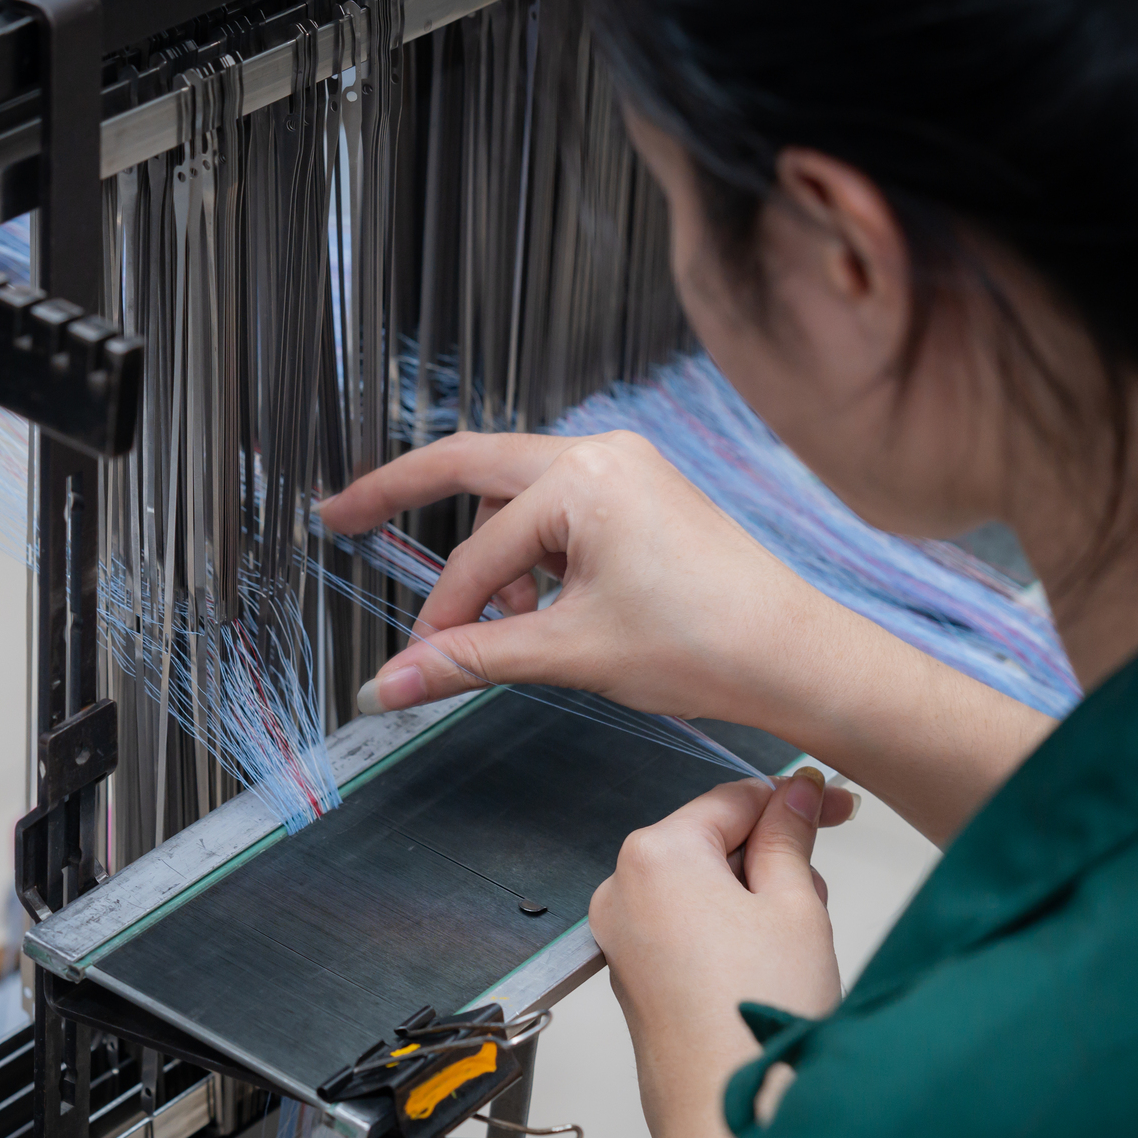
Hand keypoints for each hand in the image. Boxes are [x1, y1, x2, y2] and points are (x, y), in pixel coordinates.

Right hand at [319, 430, 830, 722]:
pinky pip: (561, 511)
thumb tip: (389, 684)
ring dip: (494, 555)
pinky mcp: (643, 494)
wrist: (797, 657)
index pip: (479, 548)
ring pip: (519, 498)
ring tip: (513, 624)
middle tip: (340, 514)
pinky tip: (546, 610)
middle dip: (407, 495)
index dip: (443, 612)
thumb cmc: (705, 643)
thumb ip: (470, 659)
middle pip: (475, 467)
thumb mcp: (570, 652)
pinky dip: (536, 554)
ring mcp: (627, 468)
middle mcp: (603, 453)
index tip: (415, 660)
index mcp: (584, 477)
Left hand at [589, 770, 842, 1137]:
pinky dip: (727, 928)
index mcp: (656, 854)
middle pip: (710, 841)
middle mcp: (622, 888)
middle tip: (821, 885)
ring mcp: (621, 935)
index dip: (792, 799)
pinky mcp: (632, 974)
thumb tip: (794, 796)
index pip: (732, 799)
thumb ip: (790, 838)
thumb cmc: (757, 1010)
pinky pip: (684, 926)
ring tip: (797, 937)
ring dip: (753, 894)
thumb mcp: (796, 903)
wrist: (727, 1106)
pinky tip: (767, 963)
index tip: (834, 804)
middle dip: (770, 855)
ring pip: (700, 886)